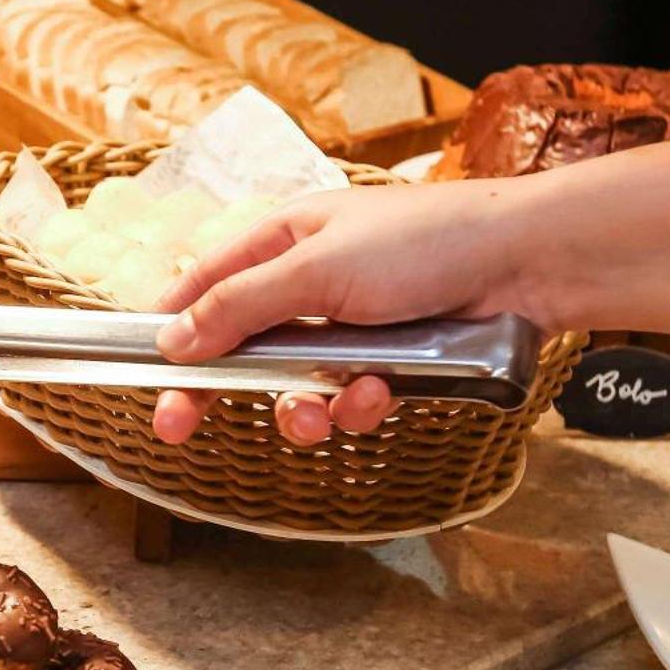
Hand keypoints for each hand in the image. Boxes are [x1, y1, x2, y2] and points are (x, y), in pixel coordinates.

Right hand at [151, 178, 533, 443]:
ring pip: (296, 387)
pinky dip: (360, 404)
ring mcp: (349, 326)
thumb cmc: (424, 241)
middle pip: (240, 349)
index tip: (142, 375)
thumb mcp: (314, 271)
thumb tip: (172, 338)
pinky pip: (350, 400)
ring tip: (324, 412)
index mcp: (281, 241)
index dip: (169, 332)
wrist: (526, 265)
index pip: (202, 288)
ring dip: (303, 407)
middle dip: (219, 390)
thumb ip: (238, 308)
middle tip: (180, 427)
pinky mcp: (389, 363)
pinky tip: (382, 391)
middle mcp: (309, 283)